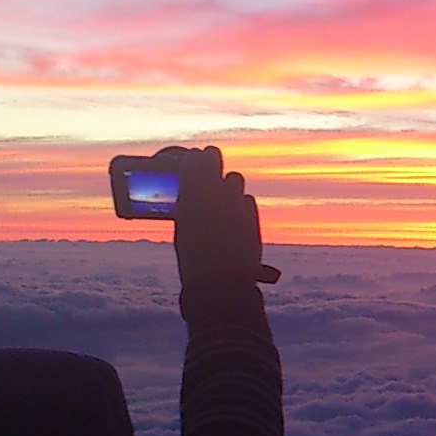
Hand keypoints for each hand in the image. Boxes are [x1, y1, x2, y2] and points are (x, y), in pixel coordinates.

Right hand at [171, 145, 280, 285]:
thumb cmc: (195, 260)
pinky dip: (240, 203)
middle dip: (212, 160)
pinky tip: (235, 213)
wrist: (222, 280)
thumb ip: (190, 207)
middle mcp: (213, 194)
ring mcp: (234, 202)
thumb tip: (193, 195)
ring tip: (223, 193)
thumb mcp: (184, 229)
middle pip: (215, 160)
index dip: (195, 157)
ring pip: (234, 179)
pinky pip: (246, 199)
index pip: (194, 161)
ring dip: (228, 183)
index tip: (195, 155)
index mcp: (190, 197)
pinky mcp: (251, 214)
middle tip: (210, 159)